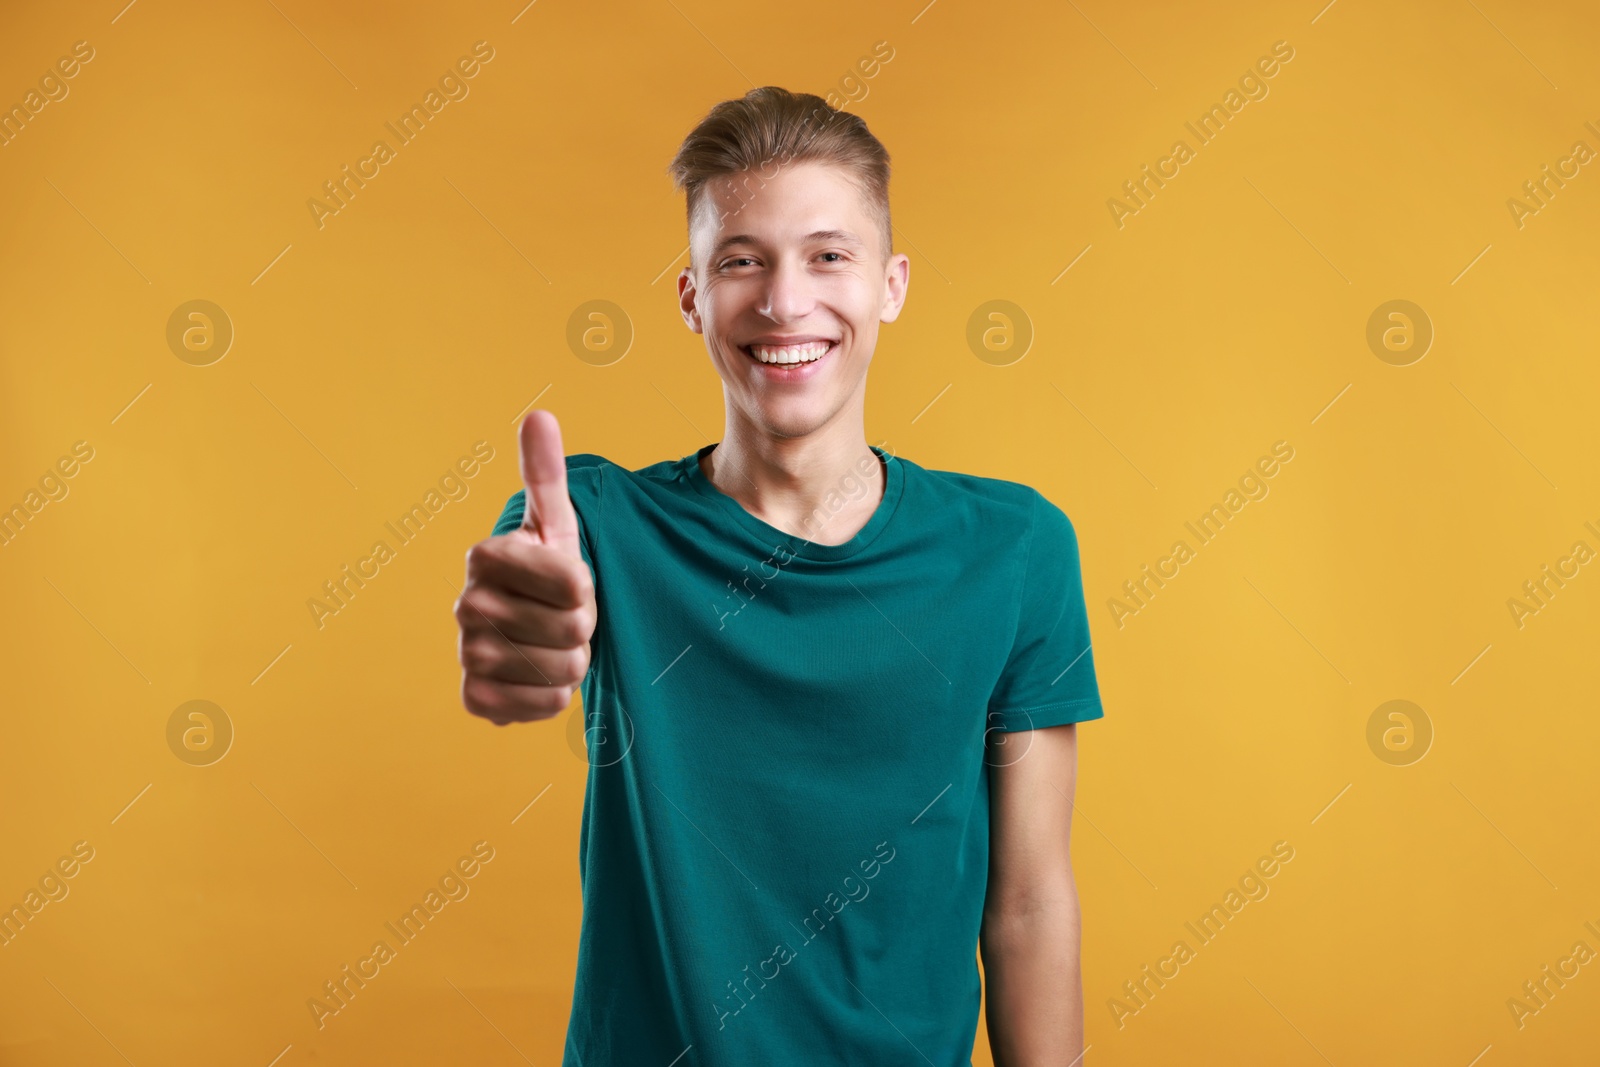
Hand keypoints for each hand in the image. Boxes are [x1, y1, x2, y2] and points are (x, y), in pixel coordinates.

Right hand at [455, 410, 595, 724]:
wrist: (527, 631)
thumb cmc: (548, 573)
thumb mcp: (555, 523)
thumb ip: (546, 473)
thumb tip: (539, 416)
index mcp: (486, 555)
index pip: (573, 581)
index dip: (585, 586)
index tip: (568, 582)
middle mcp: (466, 604)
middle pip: (574, 629)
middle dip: (582, 626)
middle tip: (561, 616)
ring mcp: (466, 654)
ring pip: (564, 670)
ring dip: (573, 662)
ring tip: (552, 645)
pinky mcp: (475, 698)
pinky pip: (543, 706)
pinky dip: (555, 696)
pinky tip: (537, 676)